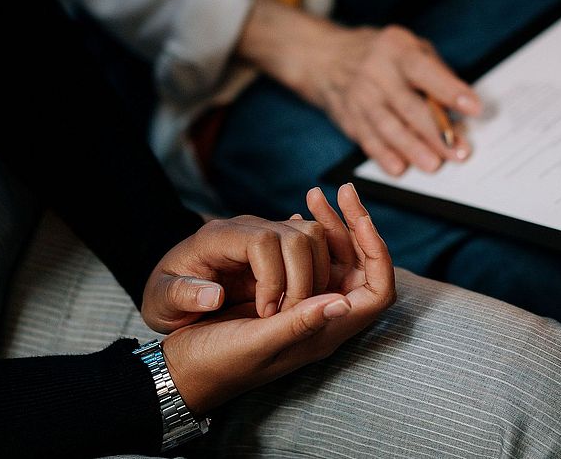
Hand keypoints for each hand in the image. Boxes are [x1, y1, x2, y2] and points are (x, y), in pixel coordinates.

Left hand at [142, 208, 331, 331]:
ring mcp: (266, 232)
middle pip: (296, 235)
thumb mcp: (161, 302)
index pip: (263, 241)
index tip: (265, 313)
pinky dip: (319, 272)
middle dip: (301, 281)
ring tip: (294, 311)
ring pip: (312, 237)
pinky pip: (314, 246)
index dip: (274, 278)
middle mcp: (246, 228)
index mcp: (217, 238)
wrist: (174, 290)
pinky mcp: (280, 246)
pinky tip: (303, 302)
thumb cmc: (166, 297)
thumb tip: (213, 296)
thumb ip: (182, 296)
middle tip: (285, 317)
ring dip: (315, 277)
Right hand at [160, 184, 394, 413]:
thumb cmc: (215, 362)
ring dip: (329, 227)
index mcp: (323, 334)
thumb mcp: (256, 344)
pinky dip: (306, 234)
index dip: (377, 252)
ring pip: (334, 259)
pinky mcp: (284, 294)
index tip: (359, 217)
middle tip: (341, 192)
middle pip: (360, 268)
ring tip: (313, 195)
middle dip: (354, 228)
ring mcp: (303, 305)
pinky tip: (297, 213)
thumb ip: (298, 325)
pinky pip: (308, 260)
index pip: (377, 292)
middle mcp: (320, 318)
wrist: (182, 368)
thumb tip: (343, 302)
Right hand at [237, 0, 482, 176]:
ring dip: (411, 148)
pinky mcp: (349, 118)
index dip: (449, 90)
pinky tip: (398, 168)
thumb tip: (458, 108)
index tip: (474, 108)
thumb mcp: (408, 46)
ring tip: (433, 165)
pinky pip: (367, 139)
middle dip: (435, 132)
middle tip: (458, 151)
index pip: (424, 71)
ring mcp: (359, 97)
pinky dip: (383, 155)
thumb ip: (434, 71)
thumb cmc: (380, 54)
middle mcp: (375, 72)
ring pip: (387, 127)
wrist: (324, 58)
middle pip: (408, 105)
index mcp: (395, 49)